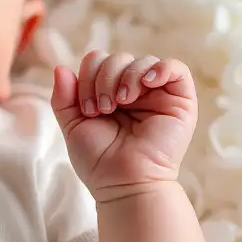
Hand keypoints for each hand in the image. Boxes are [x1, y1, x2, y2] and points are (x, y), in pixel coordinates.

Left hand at [50, 52, 196, 200]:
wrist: (124, 183)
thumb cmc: (99, 161)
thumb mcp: (73, 125)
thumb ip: (63, 98)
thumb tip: (60, 67)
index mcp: (110, 93)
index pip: (98, 61)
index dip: (88, 77)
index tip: (88, 109)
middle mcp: (134, 91)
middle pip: (118, 58)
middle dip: (104, 78)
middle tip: (103, 108)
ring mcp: (157, 94)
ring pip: (142, 61)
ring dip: (126, 77)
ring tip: (121, 103)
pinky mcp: (180, 101)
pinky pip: (176, 68)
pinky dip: (160, 68)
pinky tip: (146, 83)